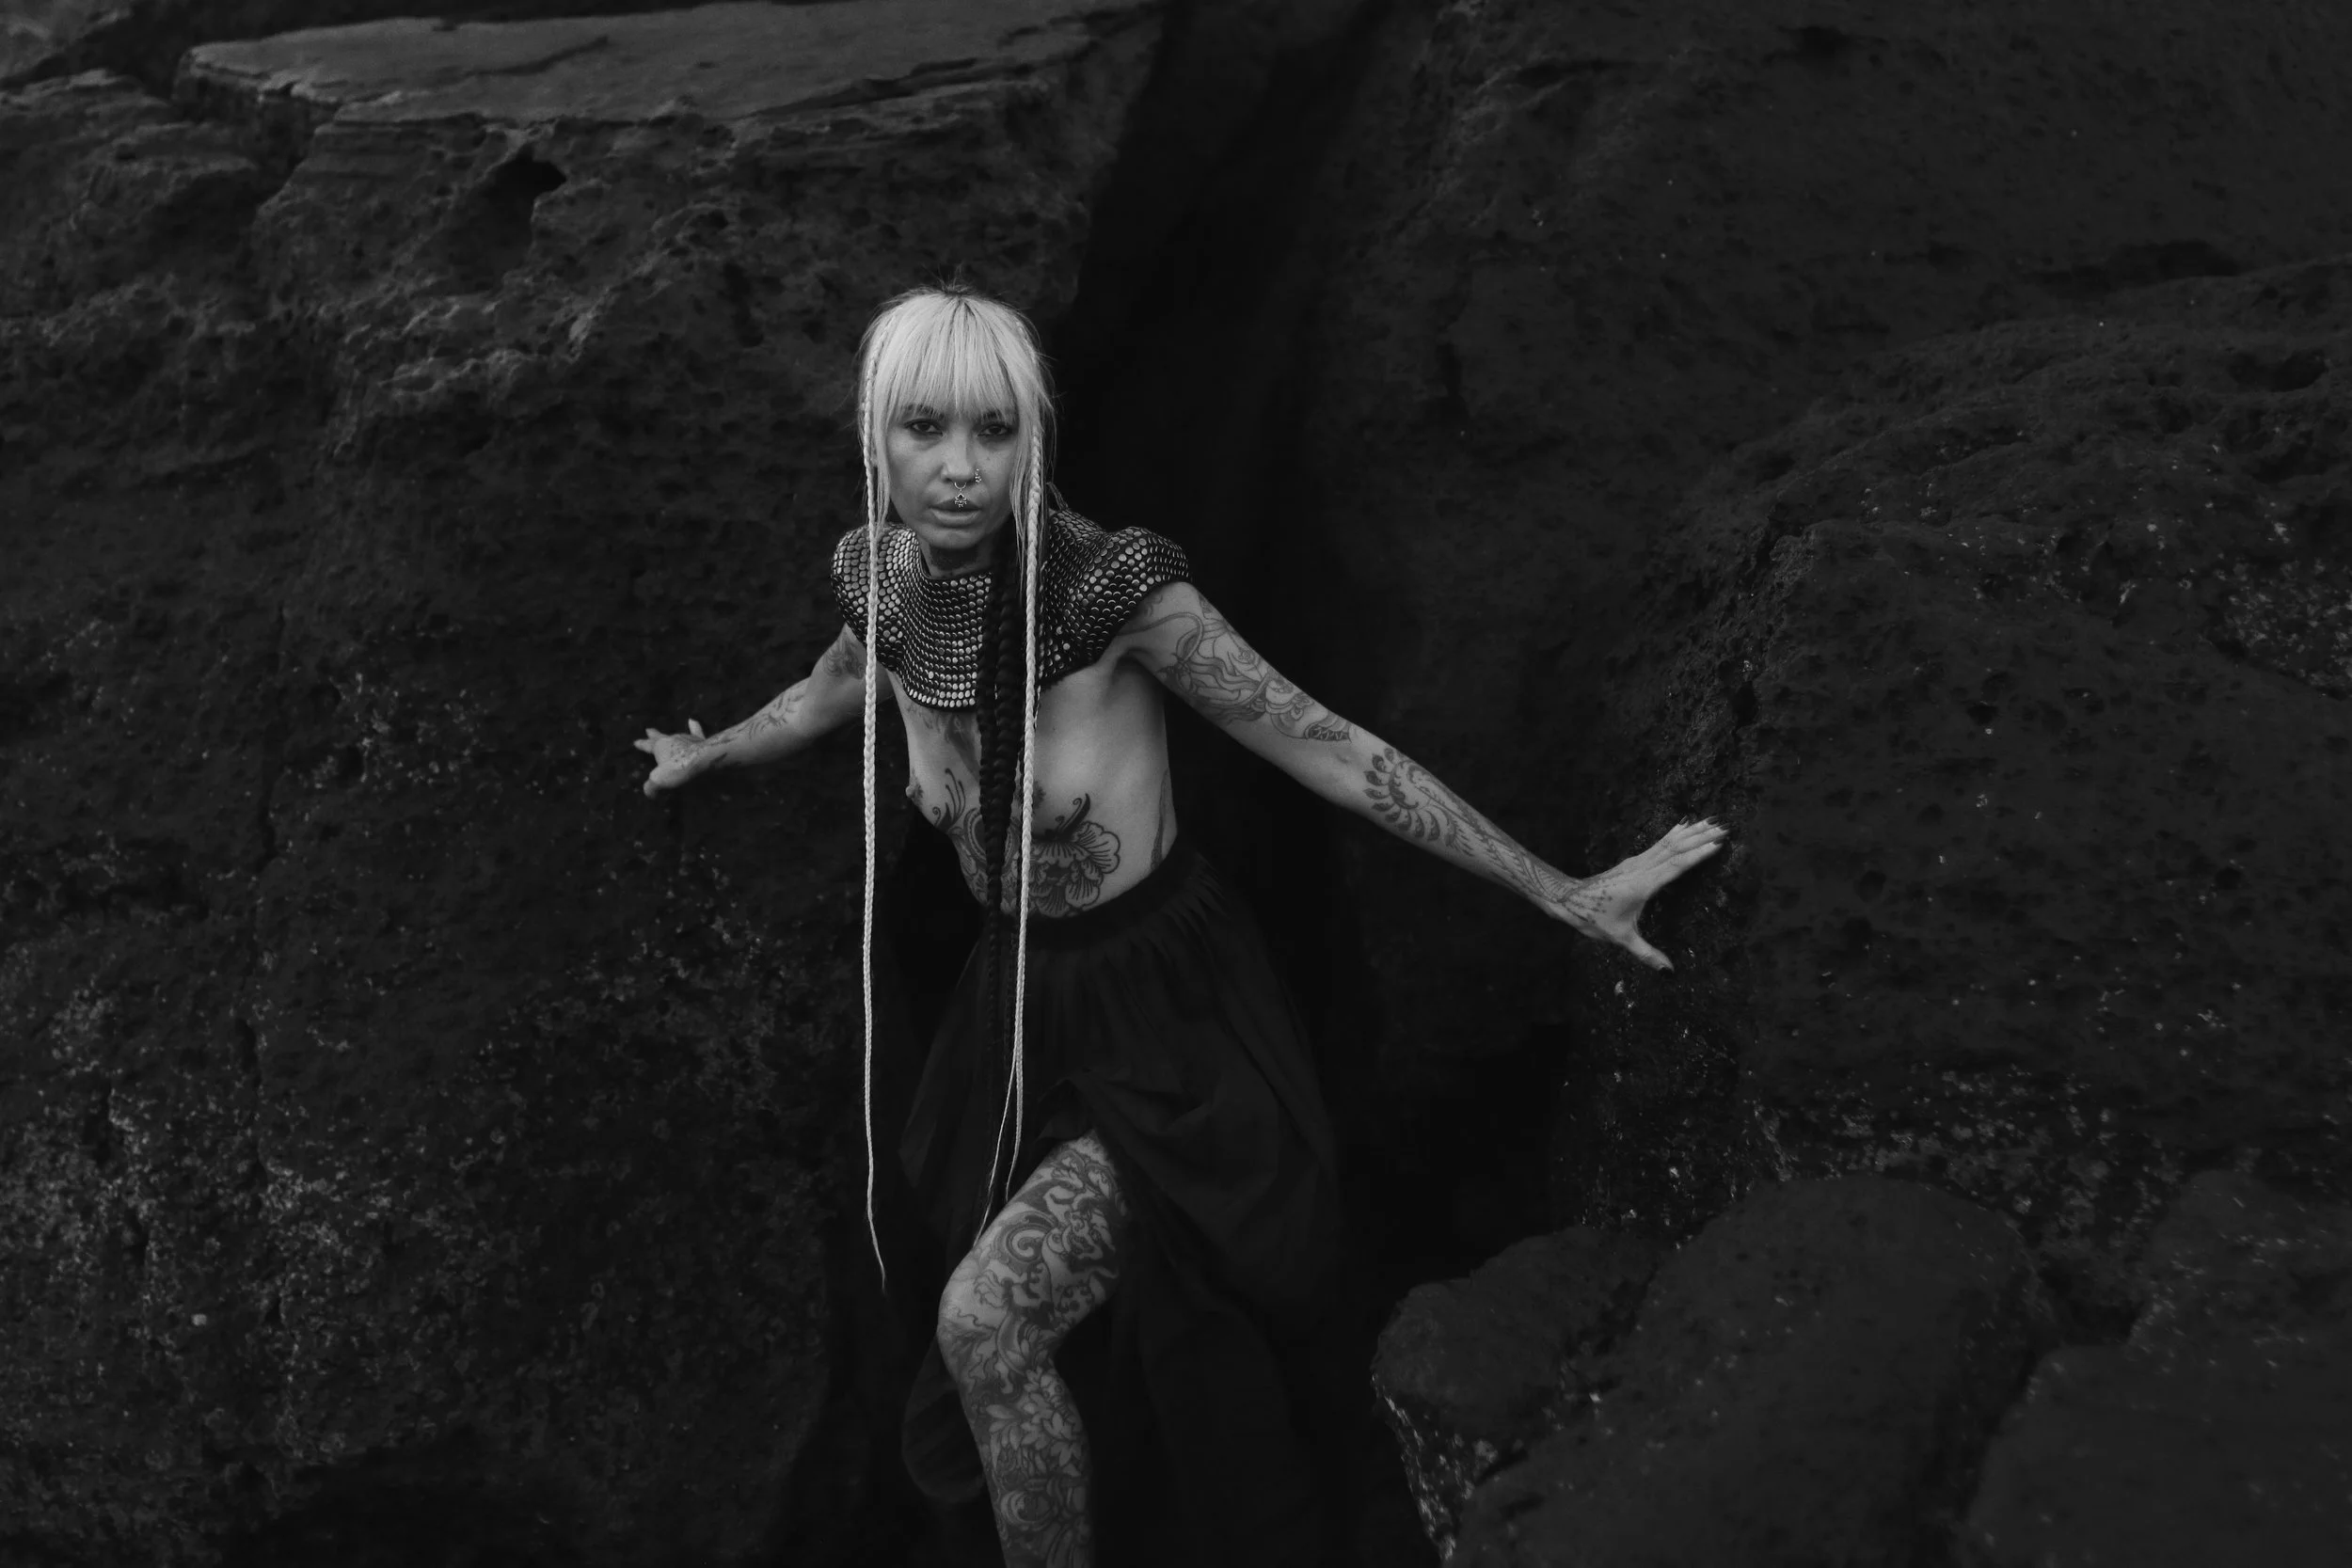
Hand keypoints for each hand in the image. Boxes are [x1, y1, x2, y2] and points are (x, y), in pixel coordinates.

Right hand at [634, 718, 709, 797]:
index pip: (647, 745)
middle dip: (653, 734)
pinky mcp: (700, 740)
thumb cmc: (679, 767)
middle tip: (648, 729)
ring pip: (675, 734)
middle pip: (659, 736)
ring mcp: (686, 738)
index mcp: (659, 746)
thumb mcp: (660, 780)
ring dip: (671, 734)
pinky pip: (696, 730)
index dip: (641, 745)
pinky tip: (692, 720)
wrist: (704, 757)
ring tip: (668, 732)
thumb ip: (651, 786)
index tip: (635, 742)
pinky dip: (694, 726)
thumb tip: (648, 794)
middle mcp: (671, 739)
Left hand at [1550, 817, 1727, 970]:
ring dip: (1691, 832)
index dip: (1697, 854)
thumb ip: (1646, 954)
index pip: (1676, 866)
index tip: (1718, 843)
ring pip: (1668, 843)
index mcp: (1642, 885)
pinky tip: (1683, 825)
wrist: (1567, 900)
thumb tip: (1669, 972)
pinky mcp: (1632, 862)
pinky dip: (1674, 834)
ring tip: (1711, 820)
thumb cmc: (1593, 918)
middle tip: (1725, 825)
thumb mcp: (1621, 938)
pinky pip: (1659, 844)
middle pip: (1676, 848)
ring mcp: (1636, 862)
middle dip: (1701, 836)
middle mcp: (1641, 869)